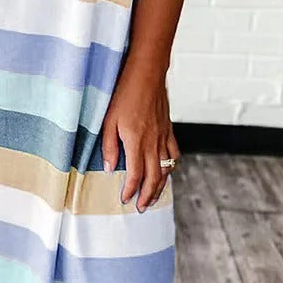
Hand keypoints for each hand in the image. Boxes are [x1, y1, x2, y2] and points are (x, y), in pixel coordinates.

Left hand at [100, 63, 180, 212]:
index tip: (125, 200)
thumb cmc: (124, 94)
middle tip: (141, 209)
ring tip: (153, 198)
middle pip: (154, 178)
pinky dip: (171, 167)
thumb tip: (109, 169)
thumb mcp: (108, 120)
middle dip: (148, 196)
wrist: (146, 74)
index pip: (135, 175)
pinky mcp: (168, 129)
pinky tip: (166, 171)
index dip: (130, 190)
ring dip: (160, 186)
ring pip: (166, 169)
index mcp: (136, 142)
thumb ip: (108, 146)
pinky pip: (174, 154)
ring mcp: (163, 137)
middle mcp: (153, 143)